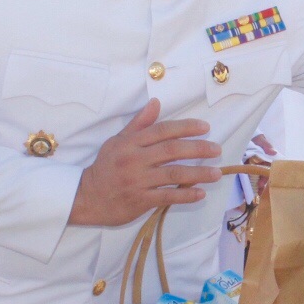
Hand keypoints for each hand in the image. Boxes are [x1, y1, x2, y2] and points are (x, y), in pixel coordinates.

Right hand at [67, 99, 222, 226]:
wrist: (87, 197)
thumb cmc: (106, 167)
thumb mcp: (118, 141)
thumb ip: (139, 124)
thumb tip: (156, 102)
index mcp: (131, 143)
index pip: (162, 131)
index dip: (185, 127)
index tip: (205, 127)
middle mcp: (135, 160)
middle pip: (172, 150)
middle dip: (197, 148)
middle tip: (217, 149)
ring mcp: (138, 181)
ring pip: (173, 174)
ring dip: (198, 173)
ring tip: (216, 173)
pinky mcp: (140, 200)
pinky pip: (167, 196)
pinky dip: (185, 195)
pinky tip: (201, 193)